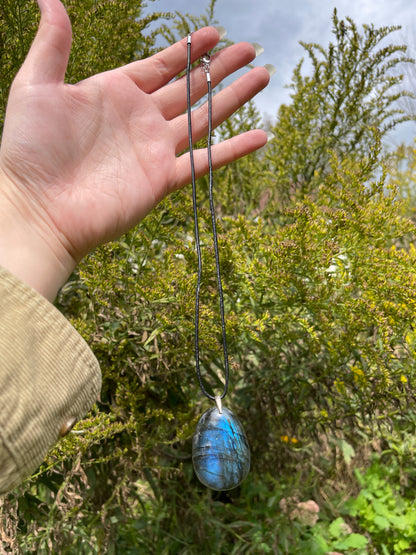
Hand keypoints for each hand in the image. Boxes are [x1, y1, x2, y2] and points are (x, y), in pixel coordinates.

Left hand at [0, 0, 269, 299]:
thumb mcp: (36, 86)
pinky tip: (261, 137)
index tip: (214, 34)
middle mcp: (140, 119)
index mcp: (114, 93)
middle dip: (220, 68)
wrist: (37, 208)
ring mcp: (154, 150)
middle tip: (250, 50)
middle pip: (190, 88)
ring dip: (234, 98)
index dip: (188, 50)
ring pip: (204, 118)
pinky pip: (206, 162)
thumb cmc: (29, 150)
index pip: (160, 66)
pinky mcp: (163, 180)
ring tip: (263, 76)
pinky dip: (234, 150)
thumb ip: (52, 44)